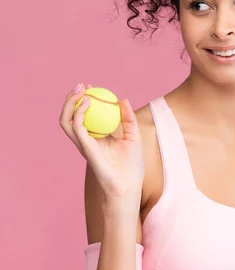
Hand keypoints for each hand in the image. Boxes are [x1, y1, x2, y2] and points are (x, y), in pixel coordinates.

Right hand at [59, 84, 143, 199]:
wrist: (129, 184)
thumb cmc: (132, 165)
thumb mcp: (133, 136)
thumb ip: (128, 119)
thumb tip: (122, 99)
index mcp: (95, 137)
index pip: (82, 116)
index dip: (82, 99)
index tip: (90, 86)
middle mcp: (85, 140)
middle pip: (69, 116)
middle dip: (70, 98)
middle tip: (82, 85)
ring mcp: (83, 145)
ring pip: (65, 121)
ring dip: (69, 103)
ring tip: (81, 90)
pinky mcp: (85, 149)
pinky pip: (76, 128)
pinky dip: (79, 113)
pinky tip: (88, 102)